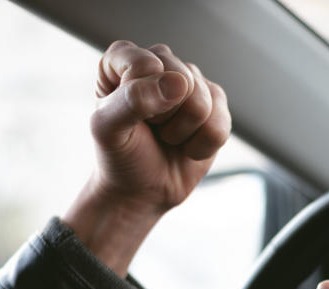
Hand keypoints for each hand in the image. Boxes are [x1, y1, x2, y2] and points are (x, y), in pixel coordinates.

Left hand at [63, 41, 230, 274]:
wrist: (142, 190)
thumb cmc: (120, 155)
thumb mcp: (108, 129)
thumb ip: (133, 100)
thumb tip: (179, 83)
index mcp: (124, 59)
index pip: (144, 64)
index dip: (140, 99)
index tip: (129, 117)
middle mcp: (160, 62)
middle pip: (181, 79)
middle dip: (166, 117)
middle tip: (151, 129)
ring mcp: (191, 82)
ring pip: (203, 103)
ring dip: (183, 133)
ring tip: (168, 138)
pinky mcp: (215, 105)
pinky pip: (221, 124)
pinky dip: (202, 146)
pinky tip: (187, 147)